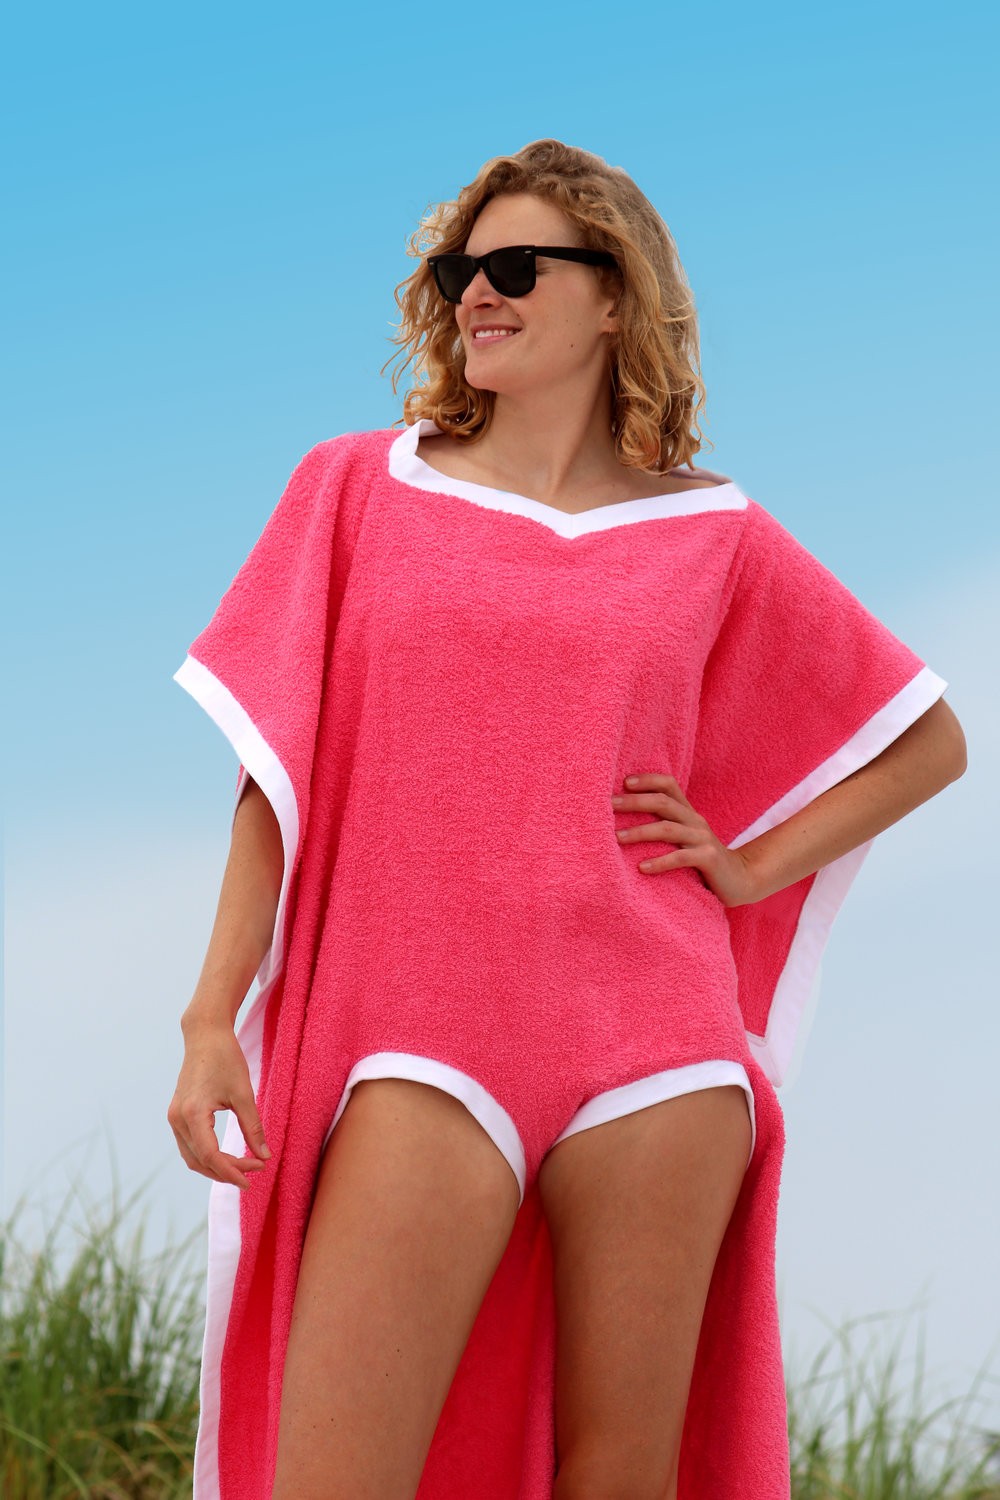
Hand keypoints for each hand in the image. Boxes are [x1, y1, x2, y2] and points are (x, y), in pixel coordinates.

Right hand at [167, 1022, 270, 1188]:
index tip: (255, 1175)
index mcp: (192, 1114)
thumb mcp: (243, 1093)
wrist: (205, 1035)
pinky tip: (228, 1156)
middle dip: (226, 1171)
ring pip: (192, 1156)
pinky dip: (207, 1156)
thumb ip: (253, 1127)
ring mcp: (174, 1117)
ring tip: (244, 1168)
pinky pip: (190, 1145)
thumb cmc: (225, 1058)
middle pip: (199, 1161)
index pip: (211, 1156)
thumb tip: (265, 1156)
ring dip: (216, 1167)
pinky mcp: (177, 1114)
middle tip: (254, 1171)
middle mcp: (177, 1119)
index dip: (233, 1170)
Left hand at [611, 773, 759, 908]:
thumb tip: (622, 822)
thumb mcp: (684, 839)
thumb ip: (664, 827)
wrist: (741, 880)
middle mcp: (695, 821)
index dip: (647, 779)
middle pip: (664, 802)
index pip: (669, 785)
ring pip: (668, 829)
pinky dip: (660, 862)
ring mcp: (703, 839)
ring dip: (640, 832)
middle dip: (635, 802)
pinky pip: (681, 858)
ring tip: (617, 837)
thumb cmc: (702, 860)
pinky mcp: (709, 859)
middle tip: (608, 805)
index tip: (623, 782)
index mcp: (688, 813)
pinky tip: (642, 868)